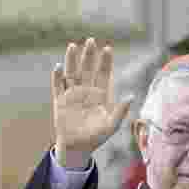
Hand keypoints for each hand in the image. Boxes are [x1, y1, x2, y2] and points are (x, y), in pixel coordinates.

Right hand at [52, 38, 132, 164]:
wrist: (78, 148)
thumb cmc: (97, 137)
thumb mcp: (112, 125)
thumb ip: (120, 110)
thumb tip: (132, 95)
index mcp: (100, 95)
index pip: (103, 74)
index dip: (105, 62)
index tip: (108, 49)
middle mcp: (86, 91)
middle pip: (87, 69)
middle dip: (89, 55)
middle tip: (91, 41)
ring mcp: (72, 94)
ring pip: (72, 73)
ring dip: (72, 60)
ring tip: (73, 46)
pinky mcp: (59, 101)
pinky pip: (57, 86)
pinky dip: (57, 76)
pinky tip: (58, 66)